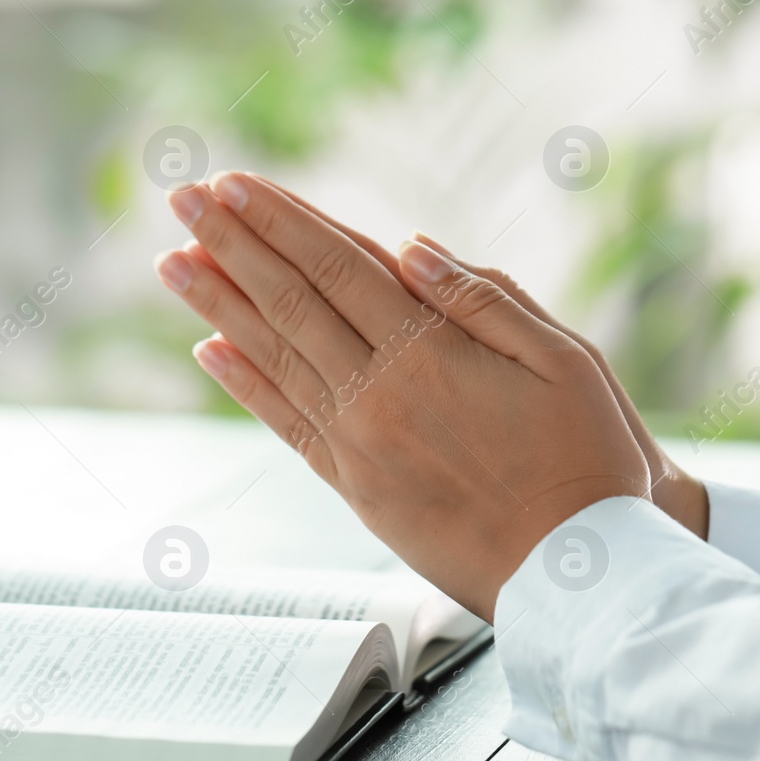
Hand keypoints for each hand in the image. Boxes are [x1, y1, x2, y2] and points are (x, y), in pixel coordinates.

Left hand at [153, 171, 654, 619]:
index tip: (234, 183)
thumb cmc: (587, 461)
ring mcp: (359, 445)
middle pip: (291, 301)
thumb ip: (483, 299)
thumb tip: (409, 247)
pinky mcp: (354, 489)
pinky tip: (210, 349)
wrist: (575, 577)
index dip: (283, 220)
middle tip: (182, 198)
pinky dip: (243, 384)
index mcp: (430, 354)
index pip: (338, 266)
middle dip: (231, 243)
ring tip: (172, 260)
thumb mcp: (564, 360)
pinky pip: (285, 424)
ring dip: (218, 303)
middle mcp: (379, 395)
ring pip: (274, 357)